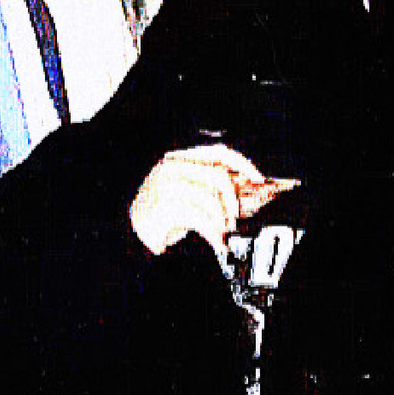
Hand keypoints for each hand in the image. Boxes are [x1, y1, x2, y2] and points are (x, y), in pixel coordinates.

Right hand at [130, 144, 299, 263]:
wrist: (135, 236)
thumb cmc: (164, 214)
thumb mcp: (191, 194)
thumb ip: (213, 186)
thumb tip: (245, 184)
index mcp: (180, 159)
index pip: (218, 152)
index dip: (242, 164)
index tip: (258, 178)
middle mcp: (171, 168)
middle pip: (218, 175)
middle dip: (233, 199)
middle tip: (235, 217)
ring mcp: (165, 187)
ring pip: (210, 198)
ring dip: (222, 220)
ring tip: (222, 232)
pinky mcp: (162, 208)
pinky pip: (199, 218)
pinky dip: (214, 234)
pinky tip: (217, 242)